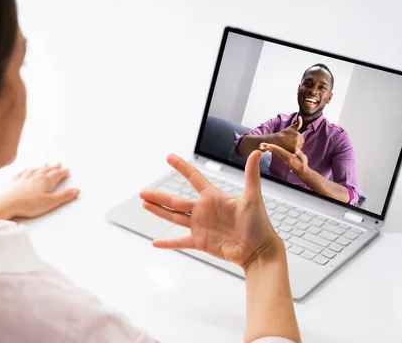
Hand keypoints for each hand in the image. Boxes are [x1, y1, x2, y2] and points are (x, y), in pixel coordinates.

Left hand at [0, 164, 79, 221]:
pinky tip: (26, 170)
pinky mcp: (14, 182)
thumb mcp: (50, 202)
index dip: (62, 172)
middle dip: (54, 167)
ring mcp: (24, 178)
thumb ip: (64, 196)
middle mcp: (35, 177)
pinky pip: (22, 173)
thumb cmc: (28, 204)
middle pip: (47, 170)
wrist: (7, 203)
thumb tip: (76, 191)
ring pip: (35, 170)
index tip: (66, 170)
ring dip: (42, 167)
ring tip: (45, 164)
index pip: (56, 174)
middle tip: (58, 164)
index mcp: (45, 181)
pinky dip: (26, 171)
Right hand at [139, 151, 282, 269]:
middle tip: (142, 192)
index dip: (181, 167)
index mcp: (213, 197)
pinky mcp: (200, 242)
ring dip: (159, 211)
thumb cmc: (259, 223)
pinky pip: (180, 241)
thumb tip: (256, 152)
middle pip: (175, 200)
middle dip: (158, 196)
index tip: (169, 157)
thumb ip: (251, 175)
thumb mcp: (253, 197)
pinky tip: (155, 243)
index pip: (193, 177)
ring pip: (174, 217)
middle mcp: (203, 210)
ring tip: (144, 204)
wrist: (259, 250)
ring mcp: (200, 226)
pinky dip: (168, 242)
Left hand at [260, 143, 308, 176]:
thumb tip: (297, 150)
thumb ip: (300, 154)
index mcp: (289, 157)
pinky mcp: (283, 159)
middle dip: (269, 148)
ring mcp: (283, 159)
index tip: (269, 145)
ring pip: (275, 152)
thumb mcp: (304, 159)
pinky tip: (268, 147)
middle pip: (275, 152)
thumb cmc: (303, 164)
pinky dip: (272, 150)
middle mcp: (285, 158)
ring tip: (262, 145)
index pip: (281, 151)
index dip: (275, 148)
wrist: (301, 171)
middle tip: (261, 144)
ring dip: (269, 148)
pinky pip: (276, 153)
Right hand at [274, 116, 303, 152]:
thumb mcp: (291, 127)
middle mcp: (298, 141)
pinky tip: (289, 148)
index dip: (297, 139)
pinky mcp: (293, 151)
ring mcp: (295, 147)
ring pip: (299, 148)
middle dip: (297, 143)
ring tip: (289, 145)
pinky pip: (297, 152)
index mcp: (298, 135)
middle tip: (290, 142)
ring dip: (296, 147)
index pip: (302, 139)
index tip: (291, 138)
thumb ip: (298, 123)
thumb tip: (301, 117)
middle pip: (301, 144)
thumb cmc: (284, 134)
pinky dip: (294, 151)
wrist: (275, 140)